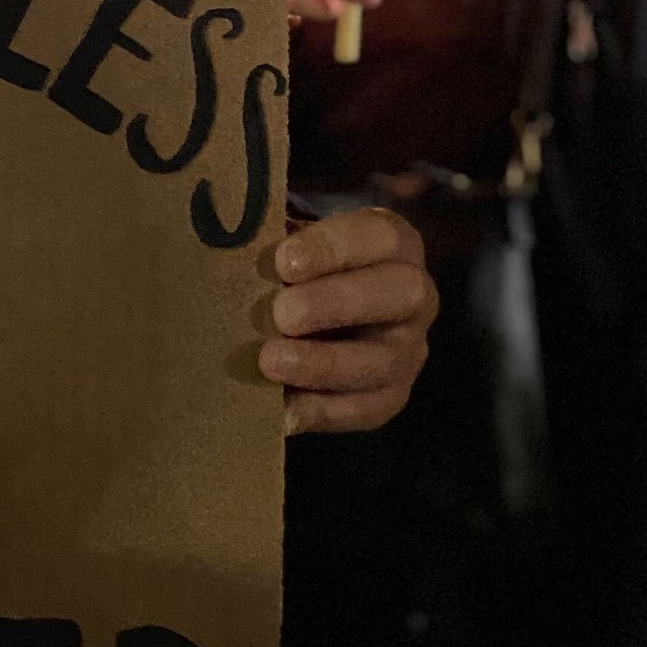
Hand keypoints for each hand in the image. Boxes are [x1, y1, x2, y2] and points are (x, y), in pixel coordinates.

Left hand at [261, 207, 433, 435]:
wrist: (312, 320)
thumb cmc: (297, 272)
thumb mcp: (293, 249)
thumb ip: (277, 248)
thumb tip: (234, 251)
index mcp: (393, 246)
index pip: (382, 236)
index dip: (335, 247)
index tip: (283, 261)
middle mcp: (413, 296)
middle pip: (402, 293)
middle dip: (338, 302)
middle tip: (281, 313)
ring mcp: (407, 350)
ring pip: (385, 360)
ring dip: (324, 363)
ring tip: (270, 362)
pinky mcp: (390, 396)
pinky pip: (367, 409)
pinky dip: (321, 411)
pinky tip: (281, 409)